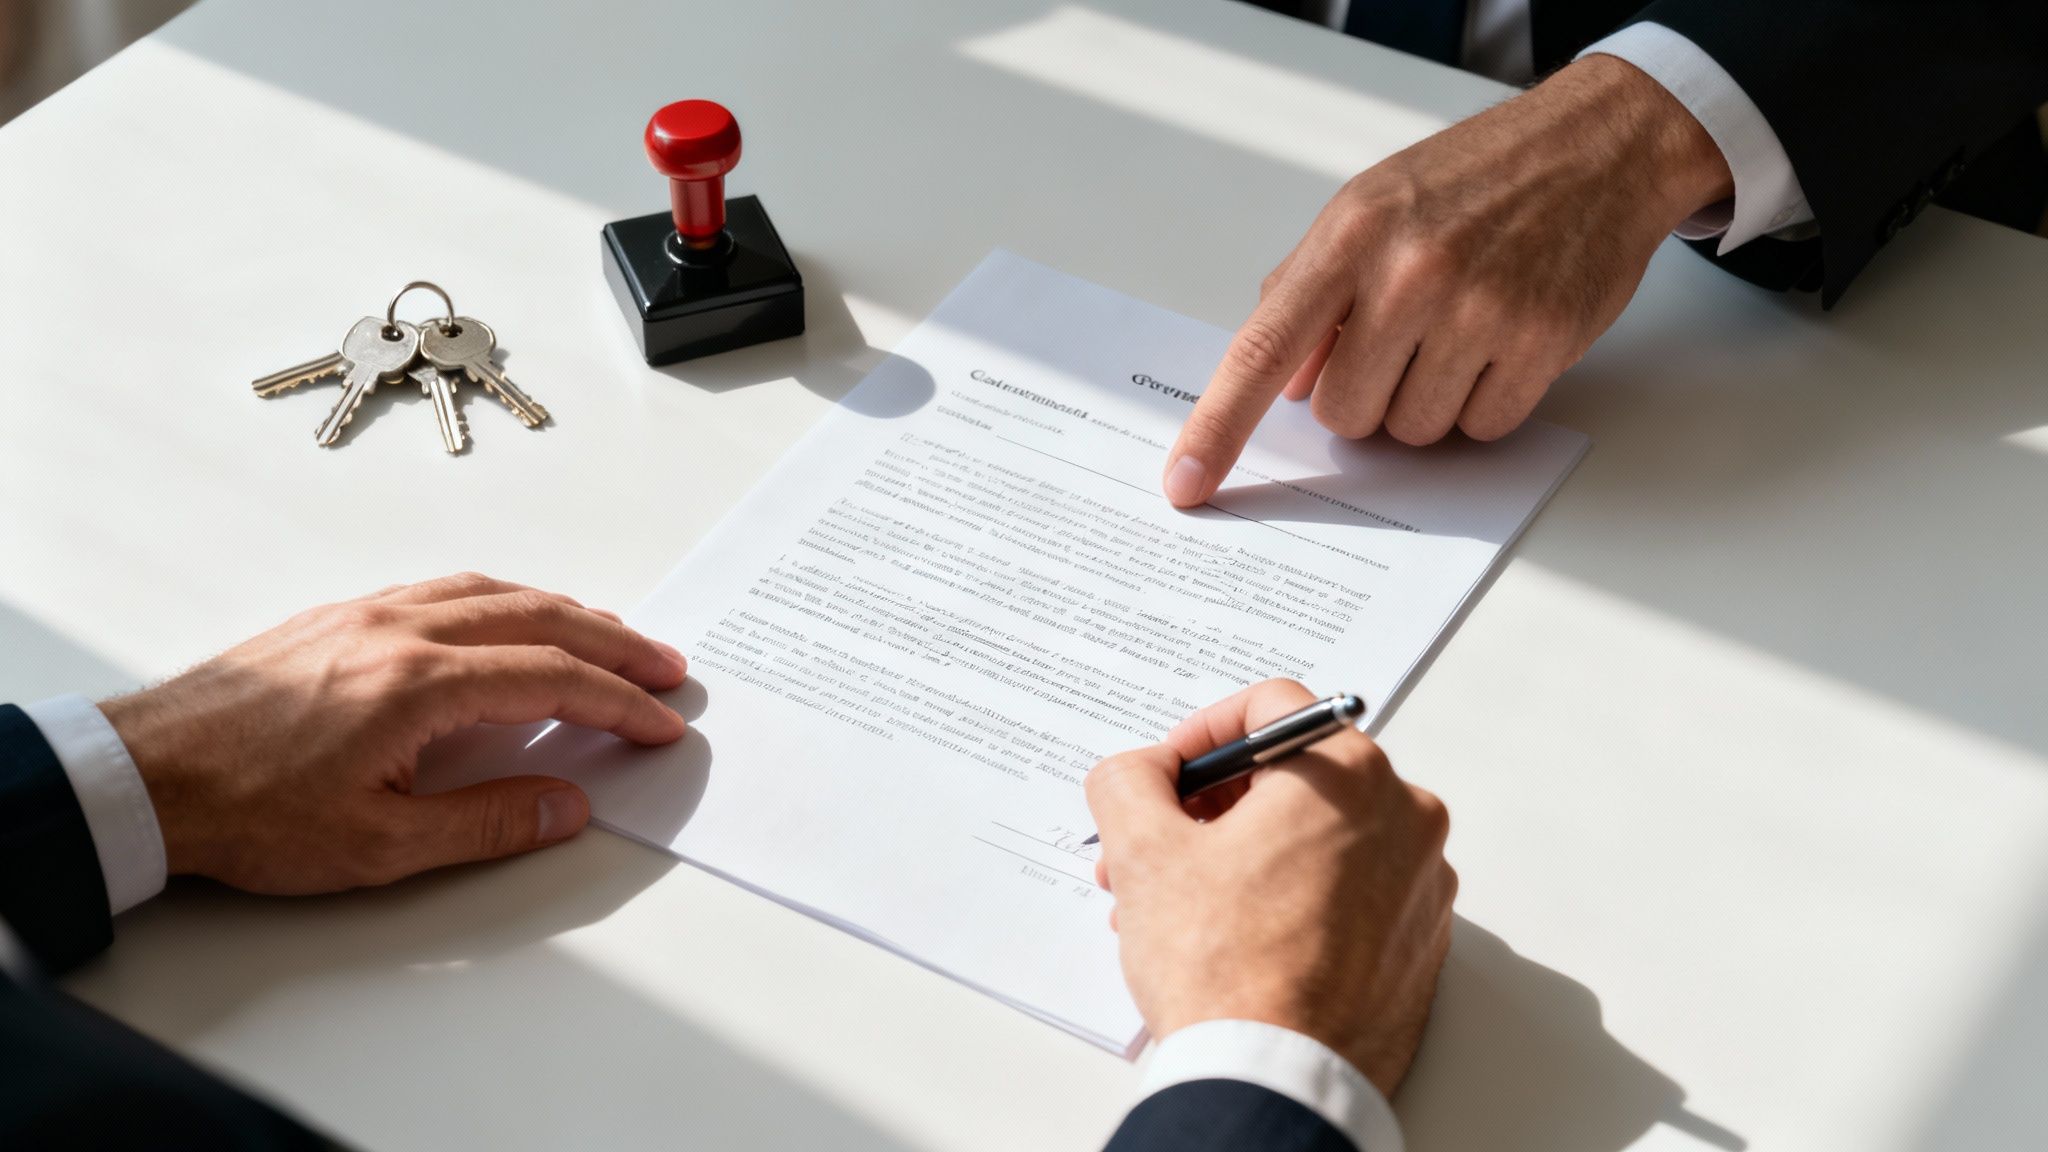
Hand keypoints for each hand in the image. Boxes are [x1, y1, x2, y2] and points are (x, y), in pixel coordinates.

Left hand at [98, 573, 688, 893]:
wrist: (147, 776)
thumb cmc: (249, 813)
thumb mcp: (380, 846)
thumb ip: (487, 823)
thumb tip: (566, 805)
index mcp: (421, 683)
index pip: (552, 678)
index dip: (619, 702)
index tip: (661, 721)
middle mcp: (402, 631)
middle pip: (539, 618)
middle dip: (614, 642)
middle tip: (665, 666)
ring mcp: (369, 615)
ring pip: (493, 591)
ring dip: (564, 611)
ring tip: (609, 634)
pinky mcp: (340, 617)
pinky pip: (446, 588)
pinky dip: (505, 598)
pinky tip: (512, 616)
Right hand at [1085, 680, 1455, 1096]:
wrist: (1275, 1082)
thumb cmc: (1226, 971)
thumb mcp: (1143, 851)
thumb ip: (1129, 780)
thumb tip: (1138, 771)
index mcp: (1351, 775)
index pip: (1272, 707)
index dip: (1201, 734)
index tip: (1167, 775)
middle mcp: (1404, 818)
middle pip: (1295, 776)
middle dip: (1213, 807)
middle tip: (1158, 845)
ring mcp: (1421, 885)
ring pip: (1318, 837)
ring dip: (1244, 855)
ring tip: (1182, 904)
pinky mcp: (1418, 942)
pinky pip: (1348, 891)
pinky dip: (1291, 897)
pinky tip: (1236, 937)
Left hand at [1163, 54, 1734, 505]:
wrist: (1597, 146)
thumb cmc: (1474, 178)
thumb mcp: (1369, 206)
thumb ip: (1306, 290)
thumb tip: (1275, 382)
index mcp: (1351, 236)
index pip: (1262, 350)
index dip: (1218, 427)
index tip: (1186, 482)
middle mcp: (1410, 273)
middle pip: (1344, 414)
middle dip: (1364, 396)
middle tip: (1401, 341)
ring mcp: (1480, 310)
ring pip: (1412, 430)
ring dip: (1427, 401)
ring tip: (1458, 331)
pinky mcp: (1540, 342)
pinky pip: (1481, 427)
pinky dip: (1483, 402)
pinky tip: (1500, 344)